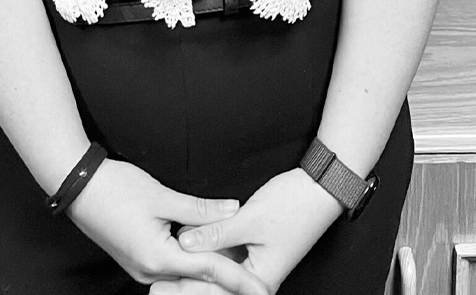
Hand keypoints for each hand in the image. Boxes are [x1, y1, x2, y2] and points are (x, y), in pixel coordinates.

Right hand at [67, 157, 270, 294]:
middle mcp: (150, 272)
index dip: (240, 279)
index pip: (210, 272)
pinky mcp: (138, 258)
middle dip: (228, 279)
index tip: (263, 289)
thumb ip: (200, 208)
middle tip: (256, 280)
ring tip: (239, 266)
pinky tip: (207, 252)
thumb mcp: (162, 196)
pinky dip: (193, 263)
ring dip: (210, 271)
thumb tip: (234, 210)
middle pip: (199, 280)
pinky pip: (173, 267)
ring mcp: (142, 268)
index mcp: (158, 259)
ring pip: (186, 275)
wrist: (76, 186)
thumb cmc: (117, 189)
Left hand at [165, 168, 342, 294]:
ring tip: (164, 269)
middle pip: (215, 286)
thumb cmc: (292, 206)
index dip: (186, 288)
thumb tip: (184, 243)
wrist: (320, 191)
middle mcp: (257, 278)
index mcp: (259, 280)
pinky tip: (188, 246)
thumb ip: (216, 233)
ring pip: (219, 271)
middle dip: (186, 284)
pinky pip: (227, 256)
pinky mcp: (254, 248)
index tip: (159, 287)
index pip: (215, 290)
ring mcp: (256, 263)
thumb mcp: (249, 219)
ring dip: (195, 269)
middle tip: (155, 286)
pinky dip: (208, 253)